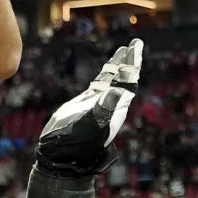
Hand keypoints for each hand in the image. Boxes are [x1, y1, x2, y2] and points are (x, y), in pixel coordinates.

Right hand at [37, 39, 142, 177]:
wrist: (62, 154)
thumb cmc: (77, 142)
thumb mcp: (92, 124)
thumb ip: (104, 108)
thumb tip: (118, 91)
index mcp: (116, 108)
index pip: (129, 81)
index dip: (133, 64)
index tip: (135, 47)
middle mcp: (111, 104)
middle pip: (124, 78)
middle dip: (130, 61)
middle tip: (135, 43)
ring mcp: (99, 103)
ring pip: (113, 79)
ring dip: (119, 65)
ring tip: (124, 49)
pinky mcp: (87, 104)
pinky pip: (100, 84)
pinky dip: (105, 74)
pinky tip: (107, 68)